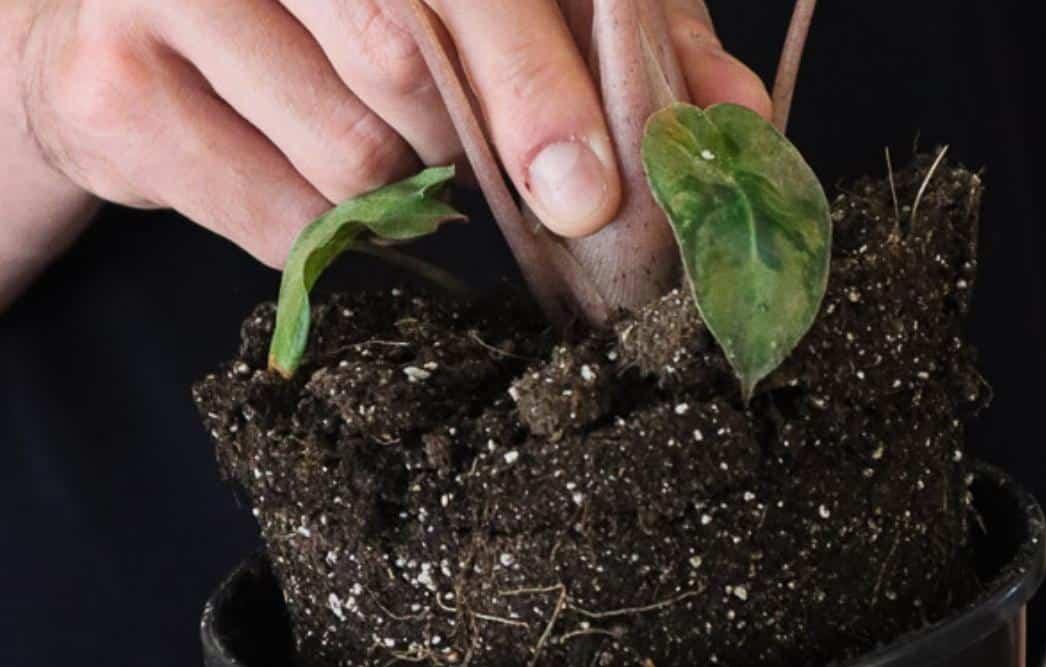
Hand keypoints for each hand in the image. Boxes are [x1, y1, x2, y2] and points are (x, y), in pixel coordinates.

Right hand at [11, 0, 770, 269]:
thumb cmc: (355, 10)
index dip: (535, 82)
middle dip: (482, 151)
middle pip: (406, 65)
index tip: (587, 192)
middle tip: (514, 179)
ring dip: (406, 189)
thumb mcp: (504, 9)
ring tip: (388, 152)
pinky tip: (313, 179)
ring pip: (352, 157)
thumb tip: (733, 118)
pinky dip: (330, 234)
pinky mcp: (111, 96)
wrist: (146, 24)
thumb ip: (626, 46)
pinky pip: (279, 225)